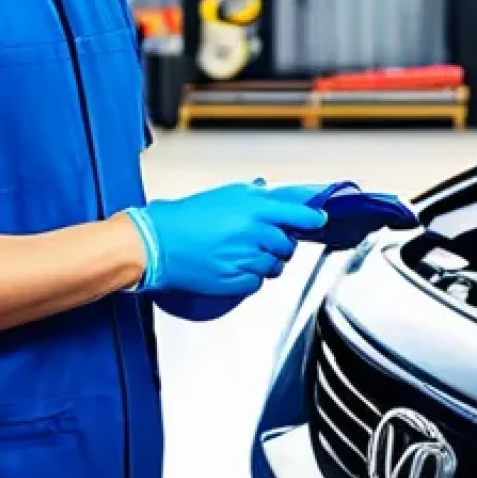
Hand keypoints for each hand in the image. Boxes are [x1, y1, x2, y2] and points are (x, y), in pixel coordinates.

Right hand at [124, 182, 325, 295]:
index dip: (311, 218)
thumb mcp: (225, 195)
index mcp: (254, 208)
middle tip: (265, 240)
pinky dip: (250, 277)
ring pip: (274, 266)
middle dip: (281, 243)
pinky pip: (257, 282)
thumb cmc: (186, 217)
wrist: (158, 243)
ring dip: (266, 262)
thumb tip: (273, 197)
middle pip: (287, 244)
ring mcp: (246, 258)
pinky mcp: (235, 280)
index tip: (318, 220)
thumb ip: (254, 197)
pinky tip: (235, 267)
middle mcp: (254, 233)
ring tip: (244, 253)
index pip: (297, 214)